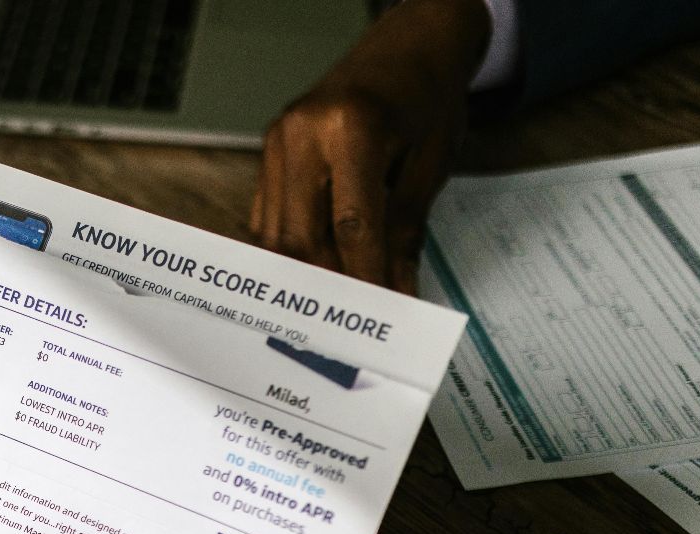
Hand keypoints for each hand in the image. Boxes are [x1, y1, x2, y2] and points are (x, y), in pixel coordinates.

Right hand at [252, 0, 490, 290]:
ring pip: (276, 232)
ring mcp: (277, 142)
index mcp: (351, 126)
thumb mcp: (430, 162)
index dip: (364, 276)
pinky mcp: (269, 153)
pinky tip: (314, 271)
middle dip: (325, 284)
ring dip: (304, 272)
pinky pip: (269, 217)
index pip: (351, 223)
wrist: (406, 45)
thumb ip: (406, 230)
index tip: (379, 315)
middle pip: (299, 235)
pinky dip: (291, 248)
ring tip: (333, 304)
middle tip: (350, 322)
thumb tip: (395, 290)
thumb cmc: (425, 96)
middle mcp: (301, 132)